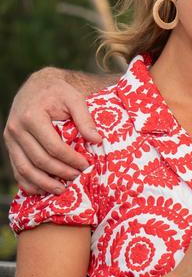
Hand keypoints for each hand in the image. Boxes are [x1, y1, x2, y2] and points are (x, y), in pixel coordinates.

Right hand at [4, 68, 99, 194]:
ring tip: (62, 190)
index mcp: (32, 116)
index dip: (70, 159)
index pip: (53, 147)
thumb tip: (97, 140)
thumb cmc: (58, 92)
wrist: (37, 86)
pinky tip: (43, 189)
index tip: (85, 165)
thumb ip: (85, 119)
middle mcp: (17, 128)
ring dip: (44, 183)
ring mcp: (10, 139)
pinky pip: (17, 169)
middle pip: (40, 160)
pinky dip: (29, 183)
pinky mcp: (10, 145)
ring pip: (25, 169)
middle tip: (77, 178)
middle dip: (60, 172)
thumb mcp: (74, 98)